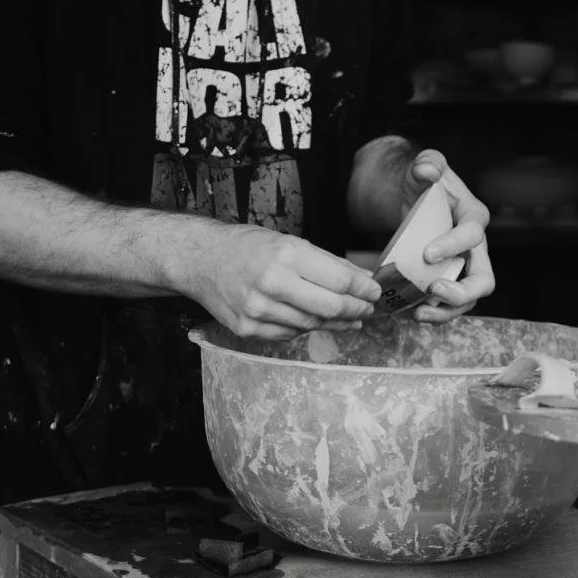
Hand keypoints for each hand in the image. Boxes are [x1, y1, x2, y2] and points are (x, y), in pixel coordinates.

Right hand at [183, 221, 381, 340]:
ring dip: (336, 323)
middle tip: (367, 309)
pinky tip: (316, 320)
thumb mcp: (289, 242)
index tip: (375, 292)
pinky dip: (306, 327)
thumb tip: (362, 279)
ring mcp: (258, 309)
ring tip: (350, 319)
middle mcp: (272, 282)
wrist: (201, 260)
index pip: (339, 280)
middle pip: (330, 307)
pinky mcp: (248, 329)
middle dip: (356, 310)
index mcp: (286, 254)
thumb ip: (326, 263)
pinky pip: (289, 334)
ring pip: (311, 324)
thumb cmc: (247, 247)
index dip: (363, 289)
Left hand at [399, 149, 493, 322]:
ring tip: (419, 312)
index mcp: (474, 216)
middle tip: (433, 290)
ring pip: (469, 299)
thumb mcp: (424, 166)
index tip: (427, 253)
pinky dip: (433, 313)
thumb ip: (428, 163)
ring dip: (446, 310)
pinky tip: (410, 312)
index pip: (472, 235)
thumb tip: (426, 169)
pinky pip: (449, 304)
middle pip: (484, 279)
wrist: (414, 199)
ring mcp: (464, 267)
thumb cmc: (423, 182)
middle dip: (462, 291)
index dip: (454, 245)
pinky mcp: (450, 280)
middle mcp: (476, 247)